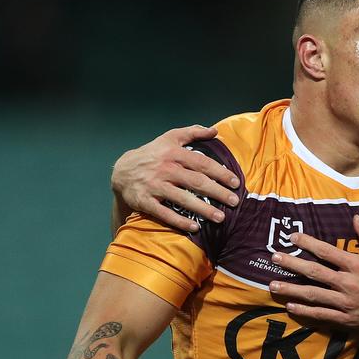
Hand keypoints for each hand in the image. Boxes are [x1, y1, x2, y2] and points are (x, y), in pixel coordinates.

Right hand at [111, 124, 239, 231]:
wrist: (122, 171)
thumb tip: (215, 130)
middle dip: (218, 192)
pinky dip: (179, 221)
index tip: (235, 182)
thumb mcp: (170, 138)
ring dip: (203, 209)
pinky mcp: (145, 201)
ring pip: (182, 198)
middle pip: (196, 181)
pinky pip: (164, 213)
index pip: (202, 163)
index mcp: (173, 153)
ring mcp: (155, 185)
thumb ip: (192, 132)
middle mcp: (165, 169)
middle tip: (235, 202)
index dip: (220, 172)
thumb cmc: (153, 154)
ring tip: (220, 218)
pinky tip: (195, 227)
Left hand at [268, 215, 358, 332]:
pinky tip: (291, 307)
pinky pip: (321, 314)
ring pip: (312, 294)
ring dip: (291, 289)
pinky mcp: (346, 319)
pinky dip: (305, 311)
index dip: (307, 243)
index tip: (292, 236)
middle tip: (274, 258)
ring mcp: (345, 302)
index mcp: (356, 265)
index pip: (326, 251)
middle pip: (313, 272)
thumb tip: (356, 217)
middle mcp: (347, 283)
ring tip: (273, 285)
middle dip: (291, 264)